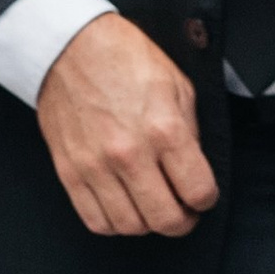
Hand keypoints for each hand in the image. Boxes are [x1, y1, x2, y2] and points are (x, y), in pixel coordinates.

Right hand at [36, 13, 218, 237]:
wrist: (67, 47)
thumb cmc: (123, 59)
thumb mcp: (176, 84)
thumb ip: (190, 131)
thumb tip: (193, 168)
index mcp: (164, 129)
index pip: (198, 192)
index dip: (207, 198)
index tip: (202, 194)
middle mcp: (129, 153)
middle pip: (166, 220)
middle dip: (183, 221)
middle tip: (183, 210)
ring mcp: (96, 166)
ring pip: (131, 227)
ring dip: (148, 223)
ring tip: (151, 206)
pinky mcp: (70, 172)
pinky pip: (96, 220)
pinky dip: (115, 223)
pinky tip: (124, 206)